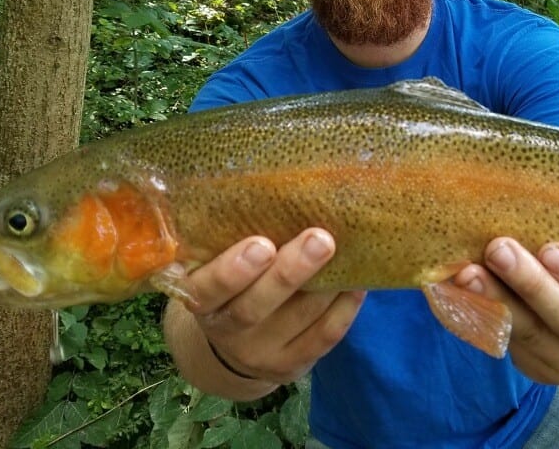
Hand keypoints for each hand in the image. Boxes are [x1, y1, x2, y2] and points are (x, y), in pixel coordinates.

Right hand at [179, 228, 364, 385]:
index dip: (233, 270)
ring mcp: (259, 354)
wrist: (235, 342)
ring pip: (297, 319)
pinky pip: (324, 337)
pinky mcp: (291, 366)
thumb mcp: (218, 263)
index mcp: (201, 299)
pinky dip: (344, 308)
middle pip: (254, 307)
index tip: (261, 244)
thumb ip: (235, 238)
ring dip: (326, 284)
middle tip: (320, 239)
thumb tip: (282, 193)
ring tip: (346, 251)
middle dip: (290, 272)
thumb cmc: (233, 283)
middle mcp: (226, 331)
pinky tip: (357, 284)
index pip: (208, 289)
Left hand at [452, 238, 558, 384]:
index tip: (552, 249)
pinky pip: (509, 342)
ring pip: (532, 333)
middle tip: (499, 249)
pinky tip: (460, 290)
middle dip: (531, 284)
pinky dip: (483, 314)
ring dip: (498, 298)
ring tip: (469, 271)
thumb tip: (544, 182)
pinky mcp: (541, 370)